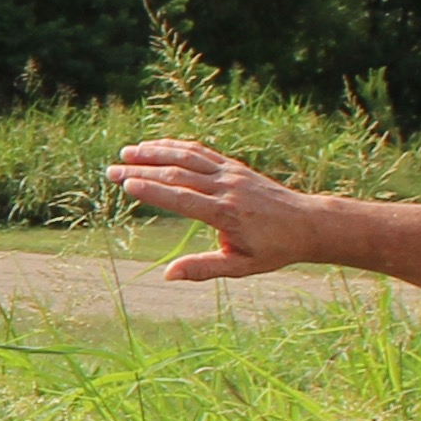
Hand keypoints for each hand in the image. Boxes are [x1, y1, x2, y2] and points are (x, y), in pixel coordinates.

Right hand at [105, 136, 314, 279]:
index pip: (183, 199)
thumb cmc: (274, 249)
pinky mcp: (234, 166)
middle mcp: (226, 188)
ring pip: (187, 157)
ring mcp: (230, 174)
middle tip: (111, 170)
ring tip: (127, 152)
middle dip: (142, 170)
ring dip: (155, 152)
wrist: (308, 223)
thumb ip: (203, 269)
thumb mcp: (240, 267)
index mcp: (226, 214)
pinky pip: (201, 152)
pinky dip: (176, 146)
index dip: (153, 191)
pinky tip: (157, 146)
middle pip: (178, 174)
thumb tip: (167, 275)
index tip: (127, 185)